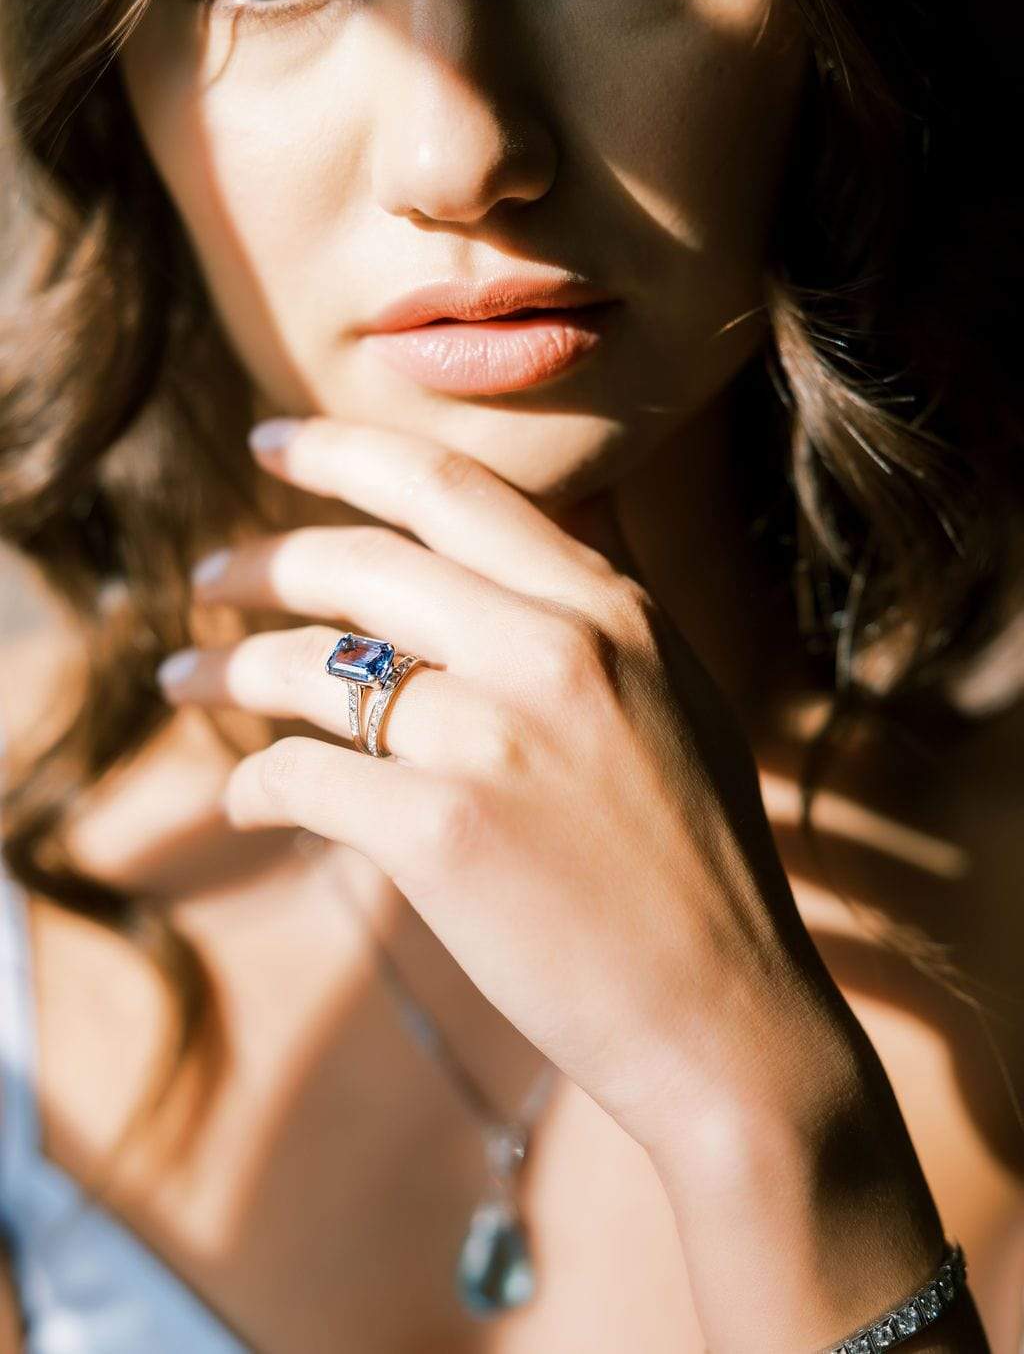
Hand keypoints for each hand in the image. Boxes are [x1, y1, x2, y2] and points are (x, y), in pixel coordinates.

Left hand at [157, 413, 839, 1150]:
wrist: (726, 1014)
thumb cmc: (695, 861)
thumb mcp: (673, 696)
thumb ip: (591, 610)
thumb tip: (494, 541)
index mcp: (610, 607)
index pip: (448, 487)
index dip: (340, 450)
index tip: (268, 441)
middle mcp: (553, 648)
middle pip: (354, 563)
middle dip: (256, 562)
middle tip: (207, 578)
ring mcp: (492, 739)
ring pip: (308, 667)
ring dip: (225, 672)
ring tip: (183, 680)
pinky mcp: (440, 834)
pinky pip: (298, 777)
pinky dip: (252, 786)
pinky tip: (243, 798)